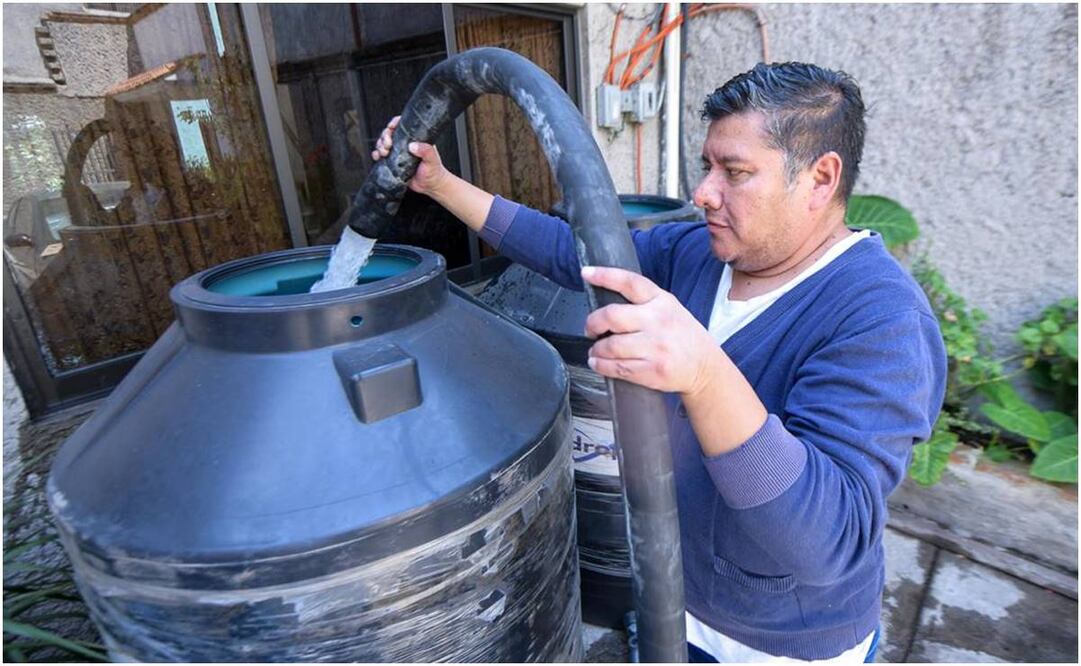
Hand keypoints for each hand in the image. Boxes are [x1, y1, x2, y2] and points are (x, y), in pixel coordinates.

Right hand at [370, 115, 448, 195]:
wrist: (430, 186)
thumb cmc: (434, 172)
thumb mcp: (432, 160)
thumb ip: (426, 151)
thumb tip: (413, 146)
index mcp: (415, 139)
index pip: (403, 125)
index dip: (394, 123)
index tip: (391, 127)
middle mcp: (405, 144)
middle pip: (389, 133)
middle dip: (384, 136)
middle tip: (388, 145)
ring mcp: (398, 153)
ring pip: (383, 143)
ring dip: (379, 145)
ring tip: (384, 153)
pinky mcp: (393, 162)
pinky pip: (381, 155)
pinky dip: (376, 154)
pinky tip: (378, 157)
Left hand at [582, 266, 720, 395]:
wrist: (705, 367)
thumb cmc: (683, 336)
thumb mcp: (670, 309)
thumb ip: (643, 303)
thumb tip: (606, 303)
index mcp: (661, 301)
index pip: (629, 282)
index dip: (605, 275)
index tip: (586, 273)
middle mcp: (658, 321)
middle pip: (611, 315)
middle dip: (593, 322)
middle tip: (590, 329)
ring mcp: (655, 347)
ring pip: (610, 345)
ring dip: (596, 349)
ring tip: (596, 349)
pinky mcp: (652, 370)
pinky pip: (616, 367)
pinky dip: (600, 365)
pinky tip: (598, 362)